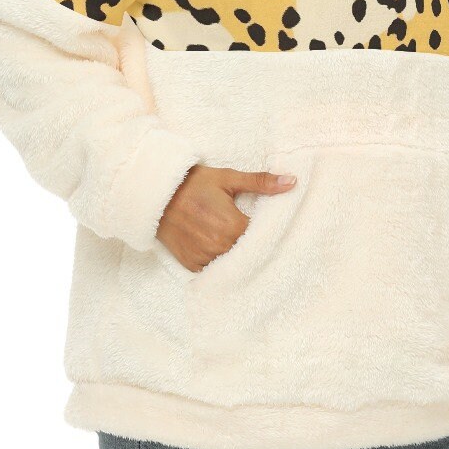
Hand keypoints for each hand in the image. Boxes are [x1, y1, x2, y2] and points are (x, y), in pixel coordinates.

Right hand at [156, 166, 296, 271]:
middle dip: (252, 245)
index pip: (261, 239)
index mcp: (232, 226)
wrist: (157, 194)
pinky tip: (220, 250)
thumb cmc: (194, 184)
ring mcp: (204, 257)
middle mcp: (218, 246)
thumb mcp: (228, 179)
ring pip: (231, 263)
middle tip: (252, 235)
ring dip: (235, 255)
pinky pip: (213, 269)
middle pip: (247, 253)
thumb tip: (291, 181)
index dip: (266, 234)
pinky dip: (218, 261)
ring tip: (234, 242)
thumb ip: (261, 182)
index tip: (268, 228)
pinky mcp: (191, 265)